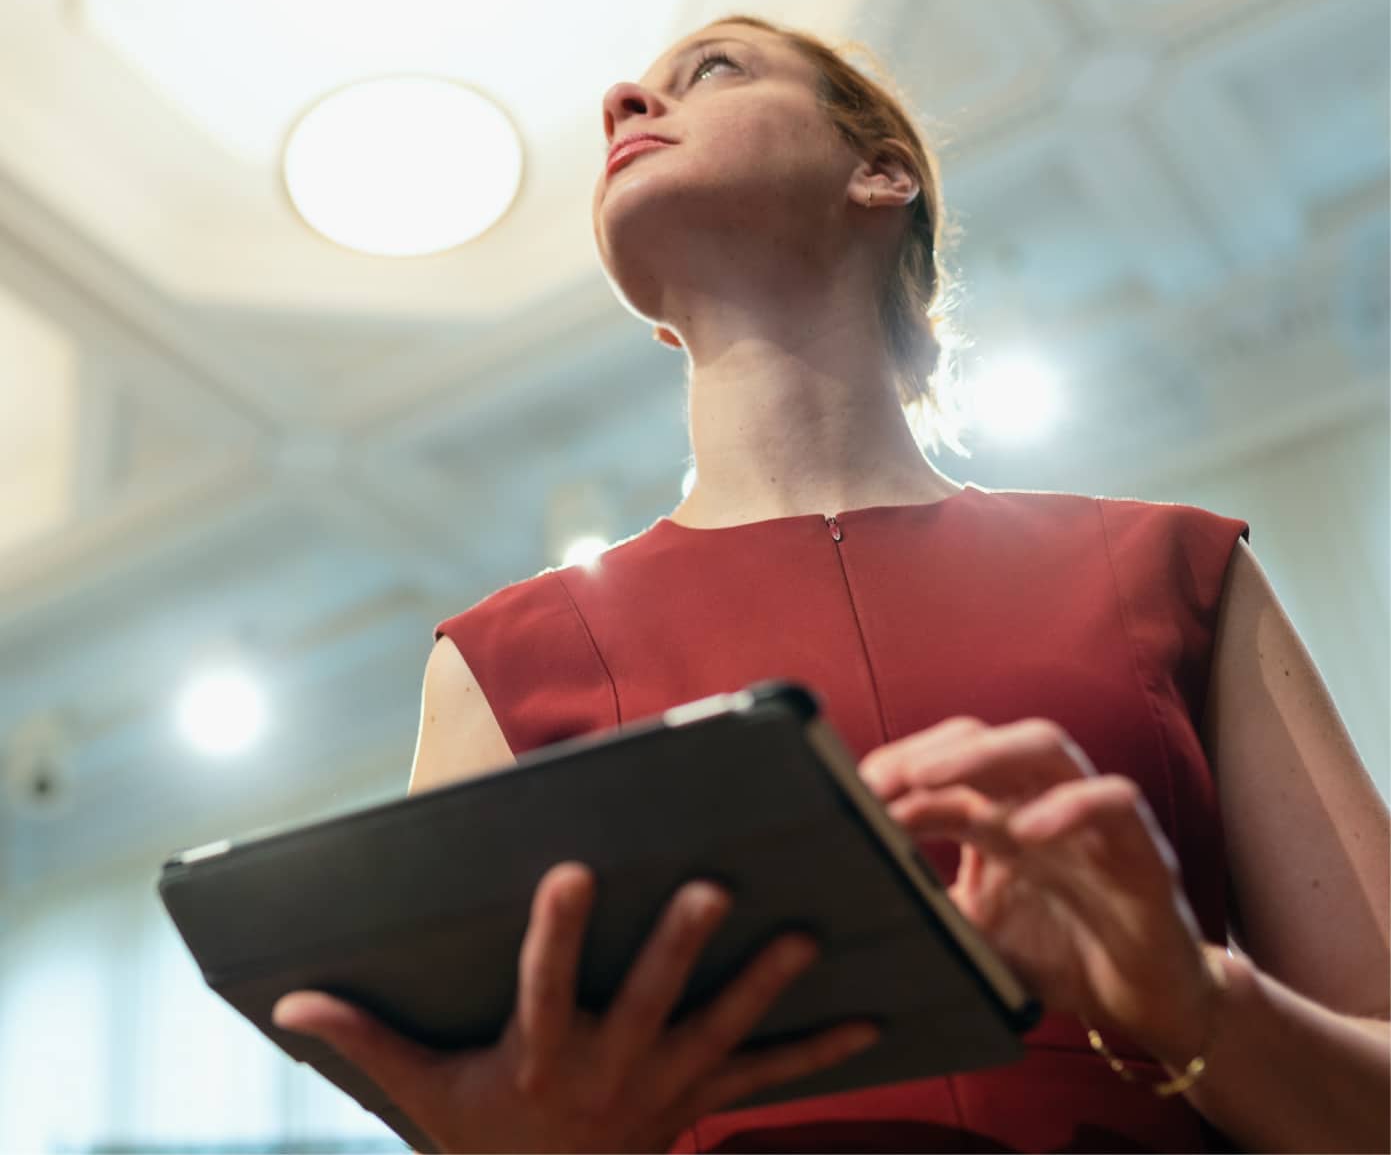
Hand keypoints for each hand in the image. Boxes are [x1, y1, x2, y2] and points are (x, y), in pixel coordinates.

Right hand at [272, 862, 879, 1152]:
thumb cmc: (481, 1142)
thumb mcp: (422, 1096)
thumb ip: (363, 1040)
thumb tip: (289, 999)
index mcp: (540, 1059)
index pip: (546, 987)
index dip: (557, 933)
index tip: (570, 870)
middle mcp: (608, 1073)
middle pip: (649, 1003)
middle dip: (679, 948)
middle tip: (713, 887)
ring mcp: (664, 1090)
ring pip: (720, 1032)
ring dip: (763, 987)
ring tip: (805, 935)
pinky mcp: (700, 1101)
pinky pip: (767, 1078)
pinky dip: (818, 1050)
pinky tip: (869, 1018)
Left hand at [858, 716, 1220, 1065]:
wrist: (1148, 1005)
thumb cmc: (1060, 955)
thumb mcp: (976, 932)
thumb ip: (928, 907)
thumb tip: (858, 895)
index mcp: (998, 813)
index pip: (943, 764)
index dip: (896, 771)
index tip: (849, 791)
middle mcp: (1040, 800)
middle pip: (984, 738)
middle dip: (927, 750)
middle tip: (878, 779)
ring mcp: (1091, 816)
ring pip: (1045, 745)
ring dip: (983, 754)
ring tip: (928, 779)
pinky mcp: (1140, 847)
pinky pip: (1113, 800)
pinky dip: (1070, 806)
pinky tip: (1027, 831)